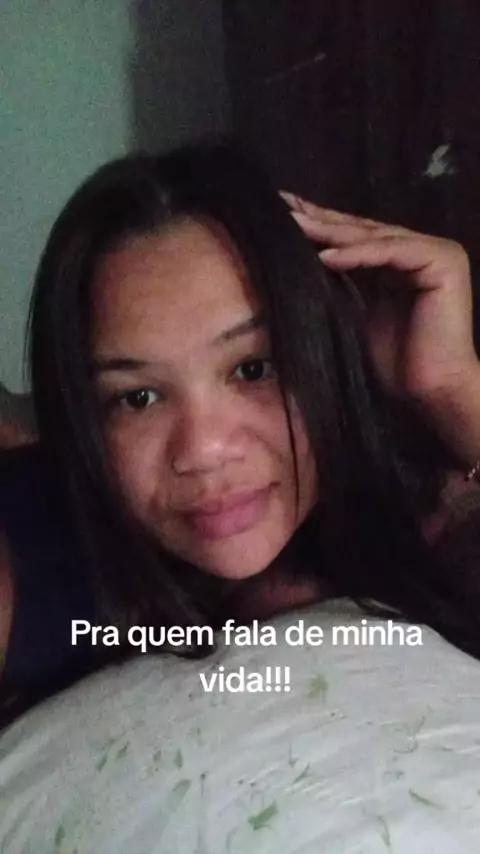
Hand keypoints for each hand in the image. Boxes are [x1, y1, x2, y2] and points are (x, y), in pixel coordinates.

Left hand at [281, 192, 478, 408]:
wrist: (430, 391)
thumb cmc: (394, 363)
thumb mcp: (356, 313)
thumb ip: (339, 284)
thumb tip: (298, 260)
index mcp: (401, 259)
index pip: (355, 236)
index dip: (319, 225)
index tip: (282, 213)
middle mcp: (420, 248)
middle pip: (362, 231)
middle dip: (320, 220)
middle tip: (283, 206)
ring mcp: (435, 251)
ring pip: (374, 237)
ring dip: (332, 233)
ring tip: (296, 226)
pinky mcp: (443, 261)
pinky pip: (392, 251)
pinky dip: (358, 255)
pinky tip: (325, 256)